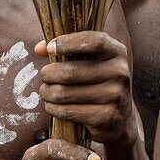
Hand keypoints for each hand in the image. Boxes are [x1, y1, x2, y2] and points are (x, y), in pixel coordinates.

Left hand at [35, 31, 136, 145]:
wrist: (119, 117)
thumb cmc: (96, 81)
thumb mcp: (89, 60)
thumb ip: (65, 48)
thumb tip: (40, 48)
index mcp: (117, 52)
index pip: (94, 42)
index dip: (68, 42)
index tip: (50, 48)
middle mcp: (120, 72)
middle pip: (70, 71)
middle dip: (48, 74)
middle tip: (44, 75)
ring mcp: (116, 96)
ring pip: (64, 93)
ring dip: (47, 92)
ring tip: (45, 91)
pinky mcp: (107, 117)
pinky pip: (67, 111)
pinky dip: (52, 108)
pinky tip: (51, 105)